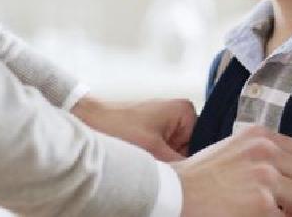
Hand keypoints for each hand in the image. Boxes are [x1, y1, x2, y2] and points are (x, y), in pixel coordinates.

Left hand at [71, 96, 195, 160]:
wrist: (90, 120)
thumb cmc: (119, 127)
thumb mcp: (154, 151)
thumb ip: (180, 165)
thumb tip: (195, 179)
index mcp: (185, 111)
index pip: (201, 145)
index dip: (191, 161)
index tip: (176, 168)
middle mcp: (178, 115)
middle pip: (189, 150)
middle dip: (176, 161)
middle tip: (159, 164)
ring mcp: (166, 124)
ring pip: (175, 154)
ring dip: (165, 162)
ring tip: (149, 161)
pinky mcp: (153, 132)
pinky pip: (163, 152)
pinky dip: (156, 159)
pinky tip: (145, 161)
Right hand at [173, 125, 291, 216]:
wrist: (174, 194)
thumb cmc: (197, 178)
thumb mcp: (231, 150)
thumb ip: (259, 154)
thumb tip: (285, 173)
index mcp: (259, 135)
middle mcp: (266, 151)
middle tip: (285, 209)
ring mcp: (266, 177)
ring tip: (271, 215)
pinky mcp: (264, 205)